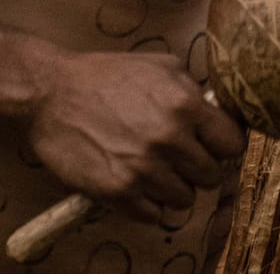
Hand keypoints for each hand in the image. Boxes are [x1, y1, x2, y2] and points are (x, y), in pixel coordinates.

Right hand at [24, 51, 243, 221]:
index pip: (232, 144)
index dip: (218, 145)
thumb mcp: (155, 65)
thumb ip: (190, 88)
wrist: (46, 92)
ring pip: (184, 200)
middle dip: (193, 168)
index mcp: (183, 104)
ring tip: (145, 169)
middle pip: (211, 177)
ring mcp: (143, 168)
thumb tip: (216, 112)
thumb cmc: (101, 75)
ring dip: (168, 188)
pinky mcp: (118, 192)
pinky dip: (143, 203)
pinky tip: (128, 181)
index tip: (203, 144)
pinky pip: (153, 215)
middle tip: (169, 157)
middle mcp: (169, 139)